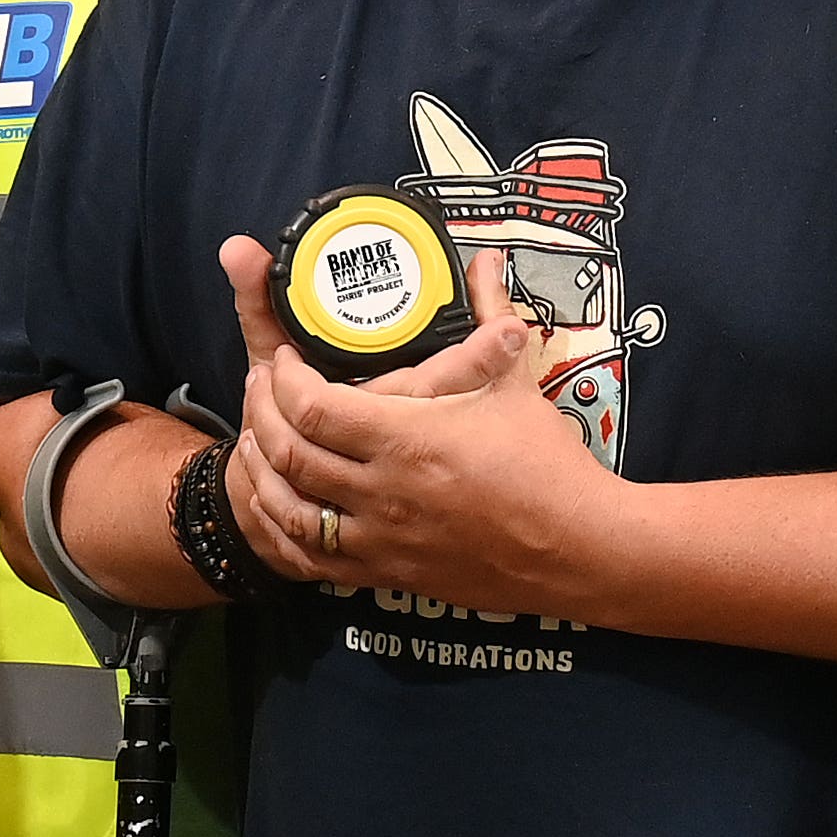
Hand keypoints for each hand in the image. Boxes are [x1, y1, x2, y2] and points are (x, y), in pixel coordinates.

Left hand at [215, 241, 596, 611]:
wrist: (577, 548)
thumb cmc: (548, 466)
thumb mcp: (515, 384)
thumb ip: (490, 318)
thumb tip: (487, 263)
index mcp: (408, 440)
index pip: (313, 407)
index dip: (285, 379)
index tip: (286, 359)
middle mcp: (383, 493)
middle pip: (289, 454)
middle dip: (263, 415)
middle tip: (264, 388)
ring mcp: (381, 539)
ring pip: (287, 510)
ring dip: (261, 474)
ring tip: (258, 440)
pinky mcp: (388, 574)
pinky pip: (312, 559)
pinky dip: (283, 532)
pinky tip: (280, 506)